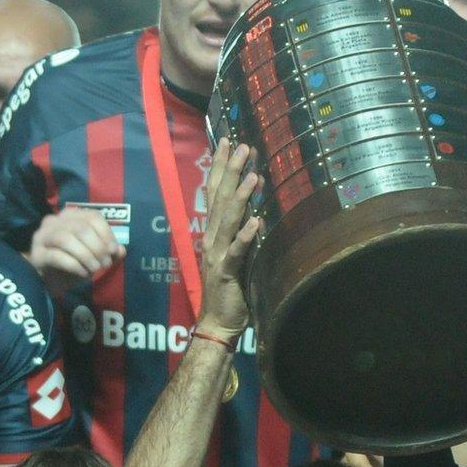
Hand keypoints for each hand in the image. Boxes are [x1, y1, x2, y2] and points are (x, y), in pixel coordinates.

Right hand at [28, 207, 122, 293]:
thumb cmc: (73, 264)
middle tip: (105, 263)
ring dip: (86, 255)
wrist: (49, 280)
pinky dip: (74, 265)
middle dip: (97, 247)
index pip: (92, 216)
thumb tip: (121, 250)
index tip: (114, 251)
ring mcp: (42, 237)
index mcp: (69, 216)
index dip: (106, 233)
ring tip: (95, 269)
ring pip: (66, 239)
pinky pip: (56, 256)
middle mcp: (53, 221)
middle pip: (80, 228)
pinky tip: (83, 273)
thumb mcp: (94, 256)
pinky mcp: (36, 255)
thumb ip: (108, 251)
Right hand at [195, 139, 261, 339]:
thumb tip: (255, 210)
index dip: (220, 166)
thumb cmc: (229, 291)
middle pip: (219, 198)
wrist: (217, 324)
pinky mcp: (226, 273)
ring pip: (227, 219)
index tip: (228, 142)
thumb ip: (239, 232)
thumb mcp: (234, 255)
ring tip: (252, 174)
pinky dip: (245, 236)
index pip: (214, 193)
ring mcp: (217, 255)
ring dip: (240, 195)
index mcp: (212, 233)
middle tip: (242, 145)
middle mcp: (211, 239)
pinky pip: (236, 251)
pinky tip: (255, 222)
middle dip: (230, 170)